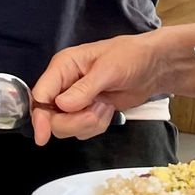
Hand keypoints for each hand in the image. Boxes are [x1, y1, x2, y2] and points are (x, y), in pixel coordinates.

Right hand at [30, 32, 174, 143]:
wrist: (153, 67)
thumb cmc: (130, 58)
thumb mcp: (108, 69)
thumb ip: (84, 89)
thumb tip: (61, 106)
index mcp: (63, 67)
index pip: (40, 95)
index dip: (40, 117)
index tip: (43, 137)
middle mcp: (64, 85)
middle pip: (51, 117)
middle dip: (74, 122)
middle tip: (96, 113)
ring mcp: (75, 101)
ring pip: (67, 127)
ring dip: (89, 123)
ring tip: (106, 105)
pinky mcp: (87, 112)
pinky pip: (83, 130)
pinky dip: (97, 126)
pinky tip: (108, 110)